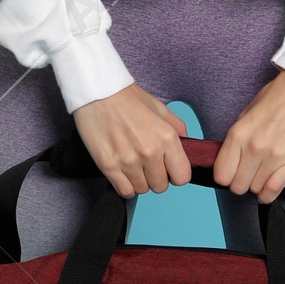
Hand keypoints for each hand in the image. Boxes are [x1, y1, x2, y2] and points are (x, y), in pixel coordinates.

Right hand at [72, 84, 191, 198]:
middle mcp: (149, 152)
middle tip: (147, 163)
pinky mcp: (108, 165)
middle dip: (156, 177)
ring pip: (142, 189)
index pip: (182, 177)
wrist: (97, 91)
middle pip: (161, 186)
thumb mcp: (160, 108)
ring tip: (132, 162)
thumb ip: (178, 129)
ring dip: (140, 180)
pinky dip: (125, 185)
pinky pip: (125, 191)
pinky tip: (123, 171)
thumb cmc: (127, 98)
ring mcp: (128, 161)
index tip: (168, 168)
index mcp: (167, 137)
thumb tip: (187, 147)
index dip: (175, 174)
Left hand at [213, 70, 284, 203]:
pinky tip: (268, 188)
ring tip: (262, 172)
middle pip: (238, 186)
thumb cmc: (275, 98)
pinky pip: (274, 190)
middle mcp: (254, 147)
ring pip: (256, 189)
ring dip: (257, 184)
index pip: (221, 174)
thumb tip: (227, 163)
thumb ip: (235, 141)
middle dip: (240, 182)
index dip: (225, 176)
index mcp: (238, 134)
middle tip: (247, 173)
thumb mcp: (245, 115)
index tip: (231, 173)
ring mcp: (275, 156)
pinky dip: (268, 194)